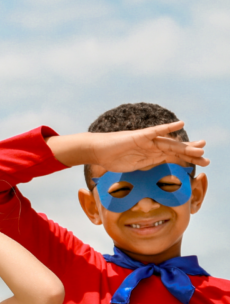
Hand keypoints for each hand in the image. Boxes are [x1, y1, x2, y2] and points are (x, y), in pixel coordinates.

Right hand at [84, 121, 207, 170]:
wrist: (97, 151)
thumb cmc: (111, 159)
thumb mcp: (133, 168)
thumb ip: (145, 169)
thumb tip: (153, 179)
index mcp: (151, 155)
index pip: (173, 156)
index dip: (187, 158)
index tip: (201, 163)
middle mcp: (152, 146)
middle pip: (175, 150)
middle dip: (191, 154)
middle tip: (206, 159)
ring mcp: (146, 140)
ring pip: (170, 143)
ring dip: (185, 146)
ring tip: (200, 147)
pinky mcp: (139, 136)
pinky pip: (156, 131)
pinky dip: (168, 127)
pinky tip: (180, 124)